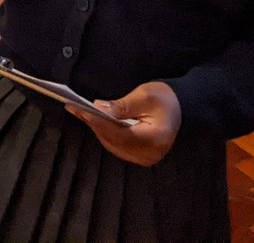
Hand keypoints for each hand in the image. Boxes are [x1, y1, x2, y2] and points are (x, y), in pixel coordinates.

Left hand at [66, 81, 181, 166]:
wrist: (179, 108)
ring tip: (79, 111)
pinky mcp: (139, 156)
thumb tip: (99, 109)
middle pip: (114, 140)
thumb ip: (122, 105)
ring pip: (112, 144)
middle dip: (94, 123)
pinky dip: (104, 132)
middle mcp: (150, 154)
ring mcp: (145, 158)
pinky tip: (93, 119)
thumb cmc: (164, 99)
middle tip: (74, 107)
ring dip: (96, 127)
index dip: (99, 122)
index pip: (120, 134)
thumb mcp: (144, 96)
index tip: (82, 110)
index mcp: (155, 139)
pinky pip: (116, 145)